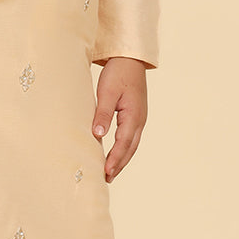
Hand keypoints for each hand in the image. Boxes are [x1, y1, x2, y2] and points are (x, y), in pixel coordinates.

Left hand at [91, 57, 148, 181]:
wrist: (130, 59)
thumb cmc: (118, 73)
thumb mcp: (107, 92)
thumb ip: (103, 114)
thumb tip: (98, 134)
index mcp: (133, 115)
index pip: (123, 143)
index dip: (114, 159)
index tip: (105, 172)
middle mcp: (139, 120)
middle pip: (130, 148)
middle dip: (119, 165)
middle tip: (107, 179)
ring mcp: (139, 118)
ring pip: (132, 145)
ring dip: (122, 159)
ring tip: (111, 172)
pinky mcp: (136, 115)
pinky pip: (131, 137)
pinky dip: (124, 149)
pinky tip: (116, 153)